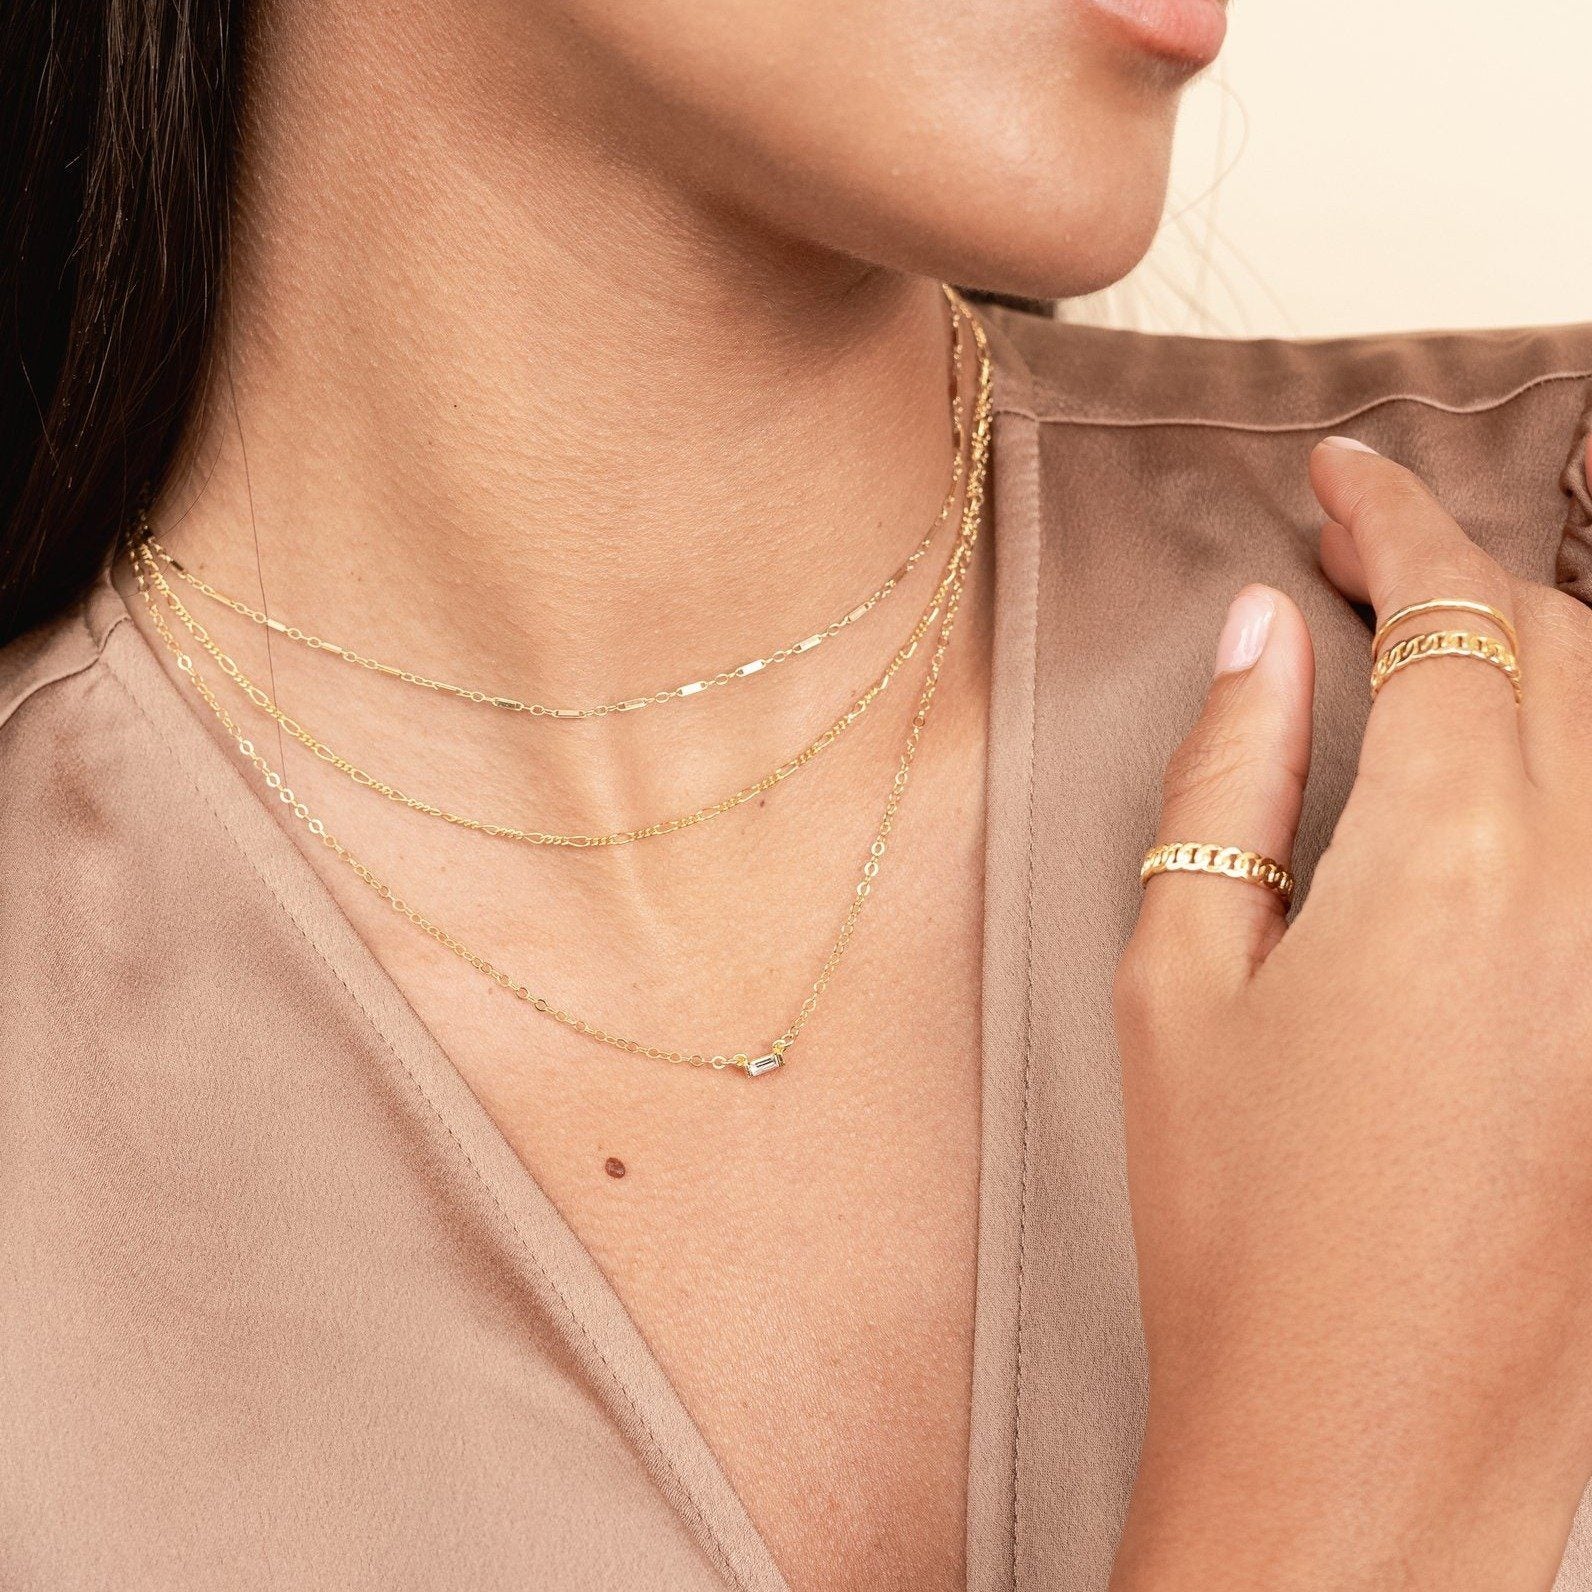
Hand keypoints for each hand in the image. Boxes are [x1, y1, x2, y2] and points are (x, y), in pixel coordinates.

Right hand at [1110, 437, 1591, 1588]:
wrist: (1357, 1440)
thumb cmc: (1239, 1221)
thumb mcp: (1178, 978)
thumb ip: (1230, 778)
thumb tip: (1264, 636)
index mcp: (1454, 869)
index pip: (1451, 618)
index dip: (1390, 521)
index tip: (1337, 479)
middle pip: (1570, 650)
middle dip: (1468, 573)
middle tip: (1366, 557)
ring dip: (1545, 658)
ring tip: (1443, 647)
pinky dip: (1585, 773)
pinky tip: (1522, 779)